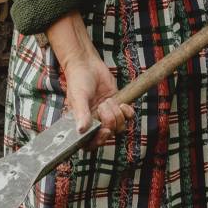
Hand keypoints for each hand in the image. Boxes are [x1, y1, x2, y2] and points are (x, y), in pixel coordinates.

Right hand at [46, 15, 130, 146]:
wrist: (88, 65)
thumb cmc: (78, 81)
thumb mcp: (78, 97)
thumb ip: (81, 114)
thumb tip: (81, 130)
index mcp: (82, 124)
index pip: (91, 143)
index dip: (100, 141)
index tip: (105, 132)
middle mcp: (95, 122)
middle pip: (109, 134)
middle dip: (109, 122)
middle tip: (103, 107)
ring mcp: (107, 115)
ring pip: (120, 126)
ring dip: (116, 113)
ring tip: (108, 101)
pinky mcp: (117, 106)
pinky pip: (128, 117)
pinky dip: (127, 111)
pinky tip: (121, 102)